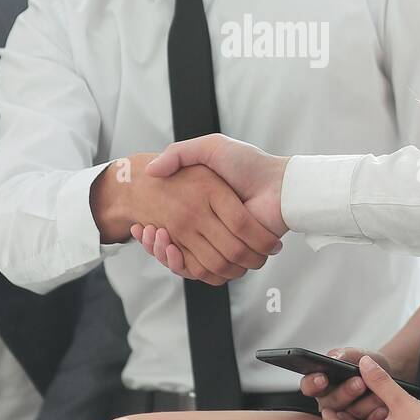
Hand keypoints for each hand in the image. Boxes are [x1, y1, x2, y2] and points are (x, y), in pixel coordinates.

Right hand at [101, 154, 280, 285]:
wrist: (279, 184)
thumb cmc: (248, 164)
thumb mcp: (210, 148)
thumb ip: (180, 153)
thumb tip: (150, 170)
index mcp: (203, 209)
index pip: (168, 229)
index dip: (152, 232)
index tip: (140, 225)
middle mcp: (210, 229)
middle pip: (171, 248)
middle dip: (154, 244)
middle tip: (143, 230)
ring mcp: (221, 243)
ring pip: (182, 262)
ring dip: (163, 253)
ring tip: (154, 236)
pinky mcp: (232, 256)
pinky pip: (201, 271)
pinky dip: (181, 264)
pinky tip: (169, 246)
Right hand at [300, 347, 392, 419]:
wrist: (389, 376)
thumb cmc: (369, 364)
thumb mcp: (359, 355)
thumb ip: (347, 355)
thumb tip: (335, 357)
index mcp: (322, 383)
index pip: (309, 386)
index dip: (313, 383)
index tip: (323, 379)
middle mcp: (329, 402)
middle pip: (330, 403)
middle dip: (346, 392)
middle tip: (360, 383)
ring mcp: (343, 417)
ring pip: (348, 417)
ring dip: (364, 404)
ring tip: (379, 395)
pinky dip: (375, 418)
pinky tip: (384, 409)